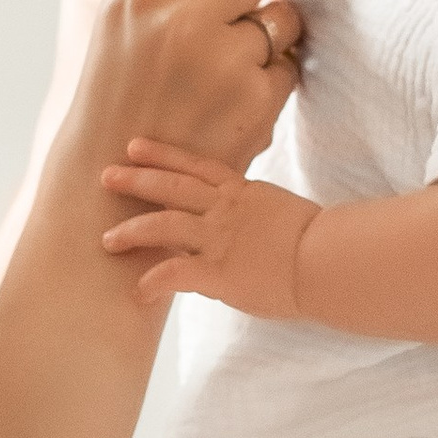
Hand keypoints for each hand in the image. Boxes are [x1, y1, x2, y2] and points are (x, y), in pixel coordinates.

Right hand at [56, 0, 301, 204]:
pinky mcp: (253, 99)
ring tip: (234, 64)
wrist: (108, 186)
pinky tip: (236, 101)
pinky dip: (272, 81)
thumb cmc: (120, 95)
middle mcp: (179, 16)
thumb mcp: (126, 21)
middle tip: (251, 11)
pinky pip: (288, 66)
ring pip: (282, 15)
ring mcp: (220, 58)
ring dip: (273, 34)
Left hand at [100, 138, 317, 314]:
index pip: (197, 166)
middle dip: (136, 179)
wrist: (331, 261)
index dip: (163, 155)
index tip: (135, 146)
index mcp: (243, 193)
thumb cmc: (319, 243)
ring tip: (107, 239)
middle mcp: (226, 209)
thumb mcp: (283, 213)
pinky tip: (138, 291)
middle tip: (106, 175)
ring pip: (164, 224)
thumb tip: (250, 223)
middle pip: (172, 187)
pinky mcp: (220, 271)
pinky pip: (175, 272)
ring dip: (132, 230)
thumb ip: (258, 213)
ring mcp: (220, 239)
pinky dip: (152, 281)